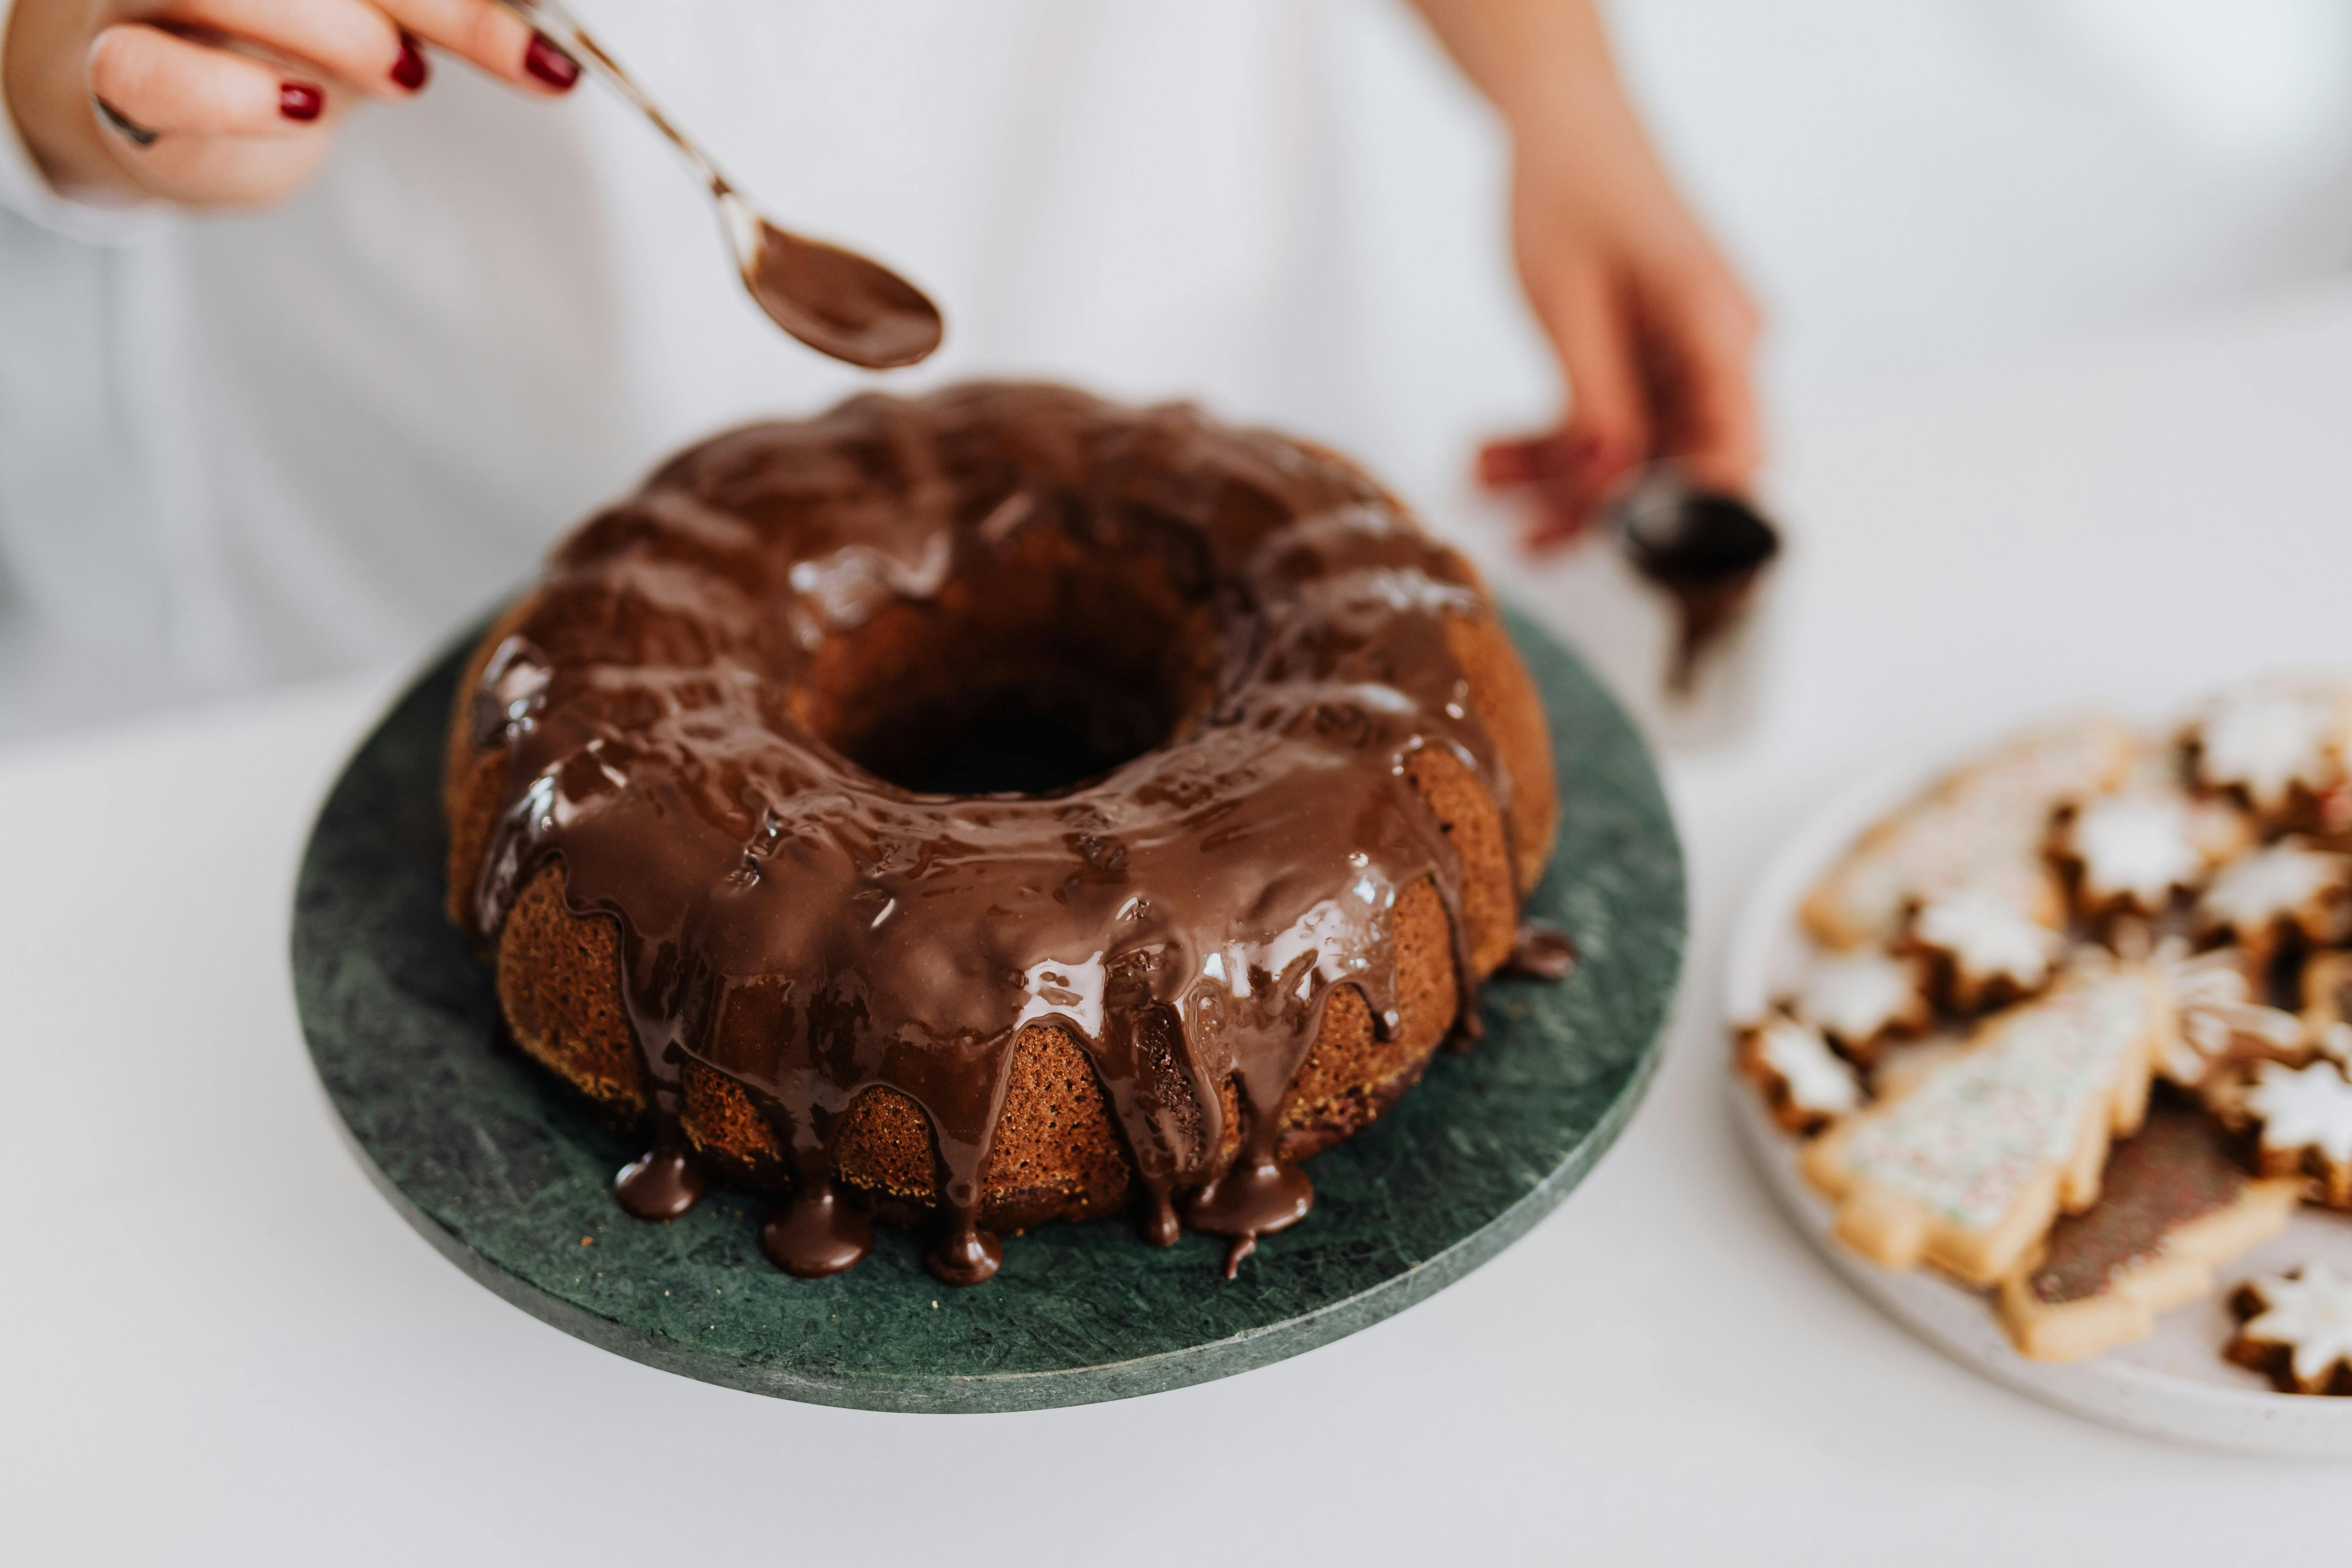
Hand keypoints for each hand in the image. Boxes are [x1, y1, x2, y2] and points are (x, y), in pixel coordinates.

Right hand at [3, 0, 583, 208]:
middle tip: (510, 51)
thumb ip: (447, 7)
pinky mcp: (120, 73)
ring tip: (408, 73)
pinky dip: (235, 94)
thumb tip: (550, 44)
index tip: (539, 41)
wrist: (166, 102)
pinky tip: (301, 107)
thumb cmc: (284, 36)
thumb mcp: (385, 8)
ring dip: (337, 32)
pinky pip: (154, 73)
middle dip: (433, 3)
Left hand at [1406, 0, 1762, 551]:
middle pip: (1682, 461)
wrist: (1562, 127)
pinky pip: (1610, 421)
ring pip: (1635, 450)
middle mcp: (1719, 347)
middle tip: (1530, 535)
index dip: (1690, 514)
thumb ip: (1596, 400)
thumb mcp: (1569, 304)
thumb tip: (1609, 486)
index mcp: (1720, 328)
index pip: (1736, 450)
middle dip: (1603, 505)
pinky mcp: (1648, 359)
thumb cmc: (1572, 189)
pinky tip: (1492, 453)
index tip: (1627, 551)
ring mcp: (1686, 355)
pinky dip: (1555, 441)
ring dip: (1562, 476)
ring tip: (1485, 477)